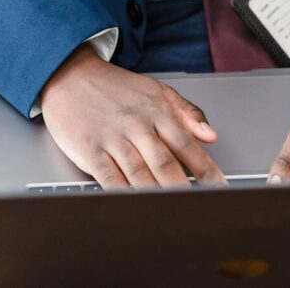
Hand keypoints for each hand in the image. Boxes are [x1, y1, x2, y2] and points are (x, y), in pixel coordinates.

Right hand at [40, 46, 226, 188]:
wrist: (70, 75)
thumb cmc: (116, 88)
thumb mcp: (157, 90)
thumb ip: (187, 112)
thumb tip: (210, 135)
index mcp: (157, 110)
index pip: (187, 144)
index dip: (206, 169)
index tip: (219, 187)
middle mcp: (137, 124)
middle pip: (165, 163)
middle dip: (184, 189)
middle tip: (199, 206)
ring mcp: (112, 138)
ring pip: (139, 174)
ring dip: (157, 196)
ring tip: (173, 212)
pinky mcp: (90, 150)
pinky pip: (109, 178)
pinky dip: (124, 194)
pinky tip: (135, 206)